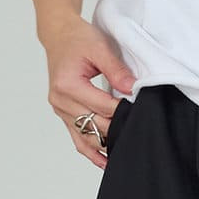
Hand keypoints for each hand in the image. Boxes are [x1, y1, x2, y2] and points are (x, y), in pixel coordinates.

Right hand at [43, 17, 137, 168]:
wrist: (59, 36)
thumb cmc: (78, 40)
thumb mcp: (100, 48)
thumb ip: (116, 70)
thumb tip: (133, 89)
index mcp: (68, 85)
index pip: (102, 107)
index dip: (123, 111)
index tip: (139, 113)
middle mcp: (60, 100)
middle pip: (95, 124)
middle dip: (117, 129)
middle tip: (140, 134)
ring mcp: (60, 110)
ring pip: (86, 137)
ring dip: (105, 146)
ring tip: (126, 154)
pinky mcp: (64, 114)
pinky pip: (77, 138)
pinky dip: (91, 151)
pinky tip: (105, 162)